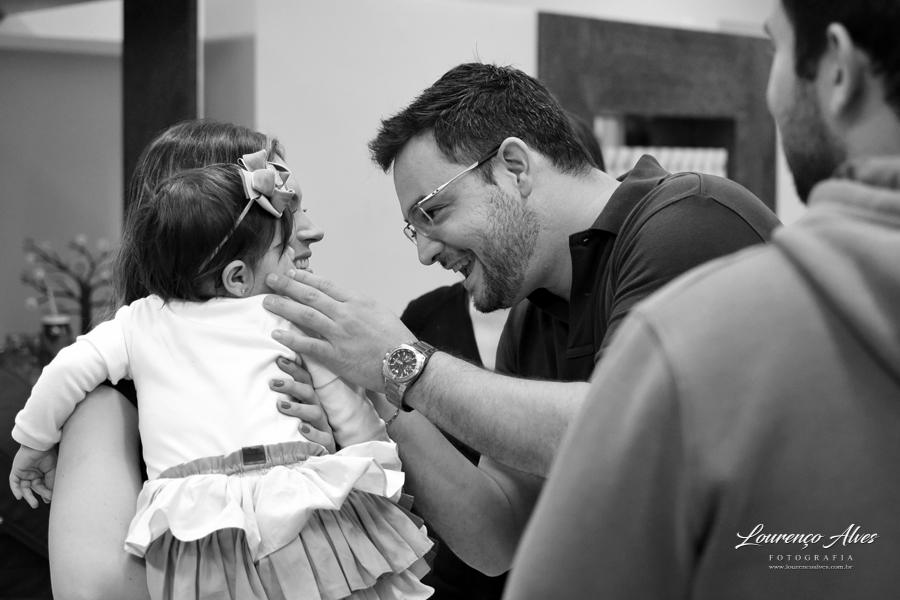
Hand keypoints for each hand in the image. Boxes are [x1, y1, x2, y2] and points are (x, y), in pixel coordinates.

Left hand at [9, 444, 56, 507]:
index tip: (49, 500)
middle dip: (38, 495)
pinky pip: (14, 482)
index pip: (42, 485)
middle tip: (42, 503)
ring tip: (34, 504)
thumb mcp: (52, 471)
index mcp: (41, 473)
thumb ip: (51, 482)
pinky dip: (16, 490)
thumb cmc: (48, 455)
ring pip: (24, 488)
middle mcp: (32, 474)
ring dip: (28, 496)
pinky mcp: (16, 471)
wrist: (39, 446)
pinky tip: (19, 497)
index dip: (45, 493)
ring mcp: (24, 473)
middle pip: (34, 488)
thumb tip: (51, 495)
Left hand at [264, 270, 414, 391]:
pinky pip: (309, 345)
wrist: (406, 364)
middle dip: (288, 286)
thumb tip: (340, 302)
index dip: (305, 277)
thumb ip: (358, 307)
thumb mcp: (379, 313)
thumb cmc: (396, 340)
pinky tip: (277, 334)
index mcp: (358, 301)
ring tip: (267, 301)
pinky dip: (291, 339)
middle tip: (271, 279)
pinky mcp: (336, 356)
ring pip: (305, 315)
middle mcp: (347, 314)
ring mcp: (340, 335)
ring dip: (284, 307)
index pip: (326, 284)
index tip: (291, 272)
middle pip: (311, 296)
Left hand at [272, 357, 335, 453]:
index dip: (294, 369)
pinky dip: (312, 433)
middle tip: (273, 383)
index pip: (304, 380)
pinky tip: (301, 429)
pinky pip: (322, 437)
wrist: (323, 454)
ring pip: (315, 413)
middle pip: (309, 393)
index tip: (279, 360)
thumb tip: (265, 381)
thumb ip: (284, 398)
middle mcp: (318, 410)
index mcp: (310, 400)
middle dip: (292, 386)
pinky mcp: (326, 443)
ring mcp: (323, 426)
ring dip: (298, 408)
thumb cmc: (304, 429)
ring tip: (281, 406)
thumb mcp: (295, 412)